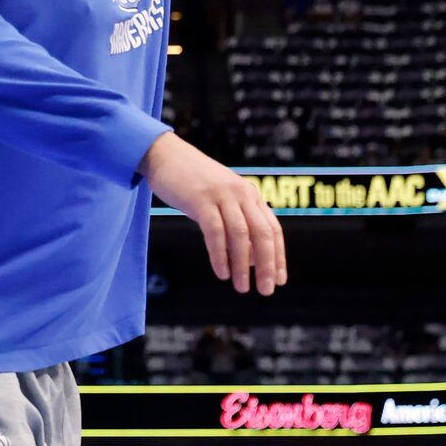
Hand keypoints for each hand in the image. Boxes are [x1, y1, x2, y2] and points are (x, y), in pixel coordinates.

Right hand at [142, 132, 285, 295]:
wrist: (165, 155)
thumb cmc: (193, 183)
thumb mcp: (221, 200)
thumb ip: (236, 223)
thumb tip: (251, 259)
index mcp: (250, 194)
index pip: (273, 229)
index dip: (278, 256)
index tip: (280, 280)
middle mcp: (241, 193)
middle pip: (262, 234)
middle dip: (267, 265)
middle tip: (266, 290)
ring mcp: (222, 195)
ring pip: (241, 235)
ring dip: (243, 265)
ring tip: (242, 287)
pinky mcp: (201, 199)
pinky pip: (215, 231)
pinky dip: (220, 255)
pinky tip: (222, 273)